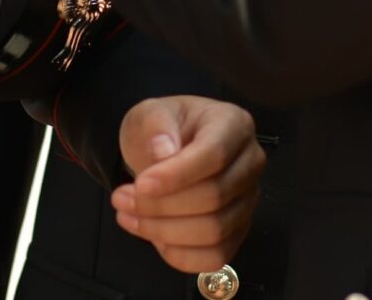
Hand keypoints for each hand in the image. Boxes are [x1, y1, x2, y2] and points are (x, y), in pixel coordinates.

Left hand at [111, 95, 262, 274]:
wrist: (164, 149)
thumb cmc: (163, 129)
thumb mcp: (151, 113)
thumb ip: (157, 125)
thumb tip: (164, 151)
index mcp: (234, 125)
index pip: (215, 155)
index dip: (177, 175)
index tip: (141, 185)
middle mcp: (250, 163)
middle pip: (215, 197)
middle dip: (162, 206)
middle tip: (122, 199)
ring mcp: (247, 200)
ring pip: (215, 231)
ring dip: (164, 231)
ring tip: (128, 216)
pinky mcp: (237, 231)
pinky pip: (215, 257)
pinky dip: (180, 255)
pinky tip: (154, 237)